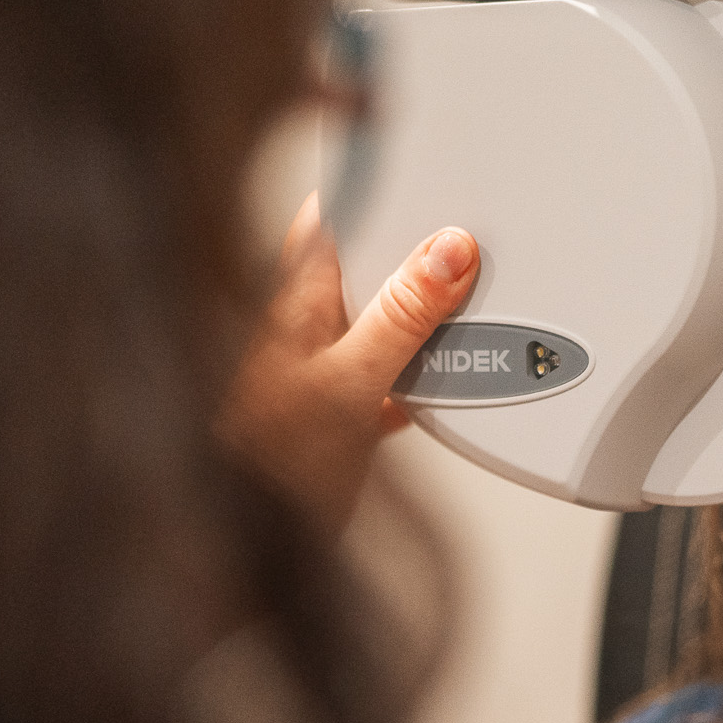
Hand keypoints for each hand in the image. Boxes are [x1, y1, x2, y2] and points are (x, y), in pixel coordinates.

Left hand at [223, 194, 478, 524]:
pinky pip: (393, 375)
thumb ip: (401, 316)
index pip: (335, 212)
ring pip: (385, 321)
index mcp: (297, 297)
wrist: (246, 550)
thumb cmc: (268, 465)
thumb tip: (449, 249)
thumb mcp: (348, 382)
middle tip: (475, 249)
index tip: (430, 172)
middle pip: (371, 264)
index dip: (377, 184)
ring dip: (426, 322)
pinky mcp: (341, 412)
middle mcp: (306, 324)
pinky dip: (423, 378)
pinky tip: (451, 389)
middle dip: (420, 256)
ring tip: (476, 316)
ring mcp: (322, 367)